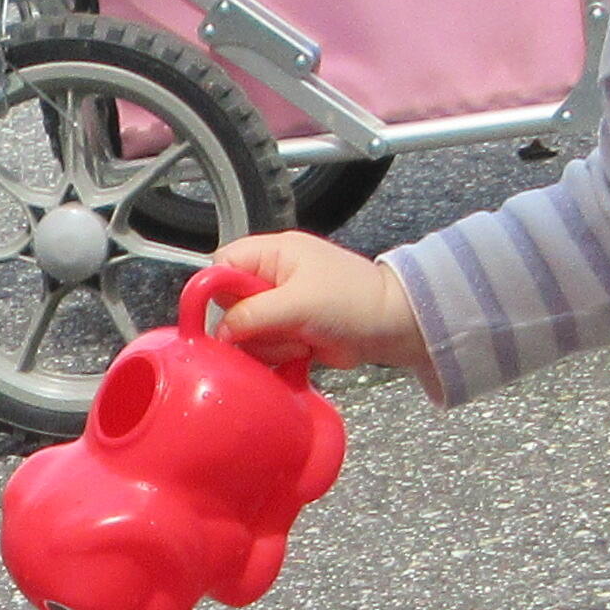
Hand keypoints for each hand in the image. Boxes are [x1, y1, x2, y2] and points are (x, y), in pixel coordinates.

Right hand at [192, 229, 425, 376]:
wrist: (392, 326)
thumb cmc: (355, 300)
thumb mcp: (298, 303)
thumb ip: (252, 314)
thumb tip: (221, 330)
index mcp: (273, 253)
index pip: (221, 265)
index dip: (218, 290)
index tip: (230, 316)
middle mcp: (271, 277)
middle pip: (229, 306)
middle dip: (252, 326)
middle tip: (282, 327)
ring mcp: (279, 306)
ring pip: (245, 334)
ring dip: (271, 344)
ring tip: (302, 339)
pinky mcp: (288, 332)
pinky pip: (264, 349)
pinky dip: (280, 356)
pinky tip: (303, 351)